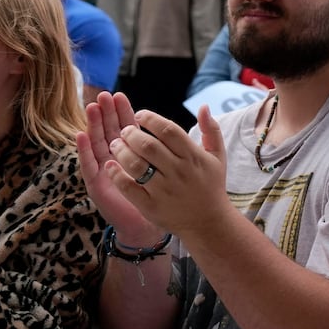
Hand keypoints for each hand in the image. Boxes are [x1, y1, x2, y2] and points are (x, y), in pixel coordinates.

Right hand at [77, 92, 162, 244]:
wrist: (146, 227)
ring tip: (92, 107)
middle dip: (107, 113)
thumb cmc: (161, 197)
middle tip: (104, 96)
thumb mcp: (170, 168)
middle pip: (109, 131)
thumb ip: (174, 144)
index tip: (121, 96)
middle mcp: (116, 159)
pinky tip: (81, 135)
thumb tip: (198, 113)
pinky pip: (88, 165)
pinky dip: (84, 150)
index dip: (123, 112)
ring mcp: (104, 170)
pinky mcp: (96, 185)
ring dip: (93, 125)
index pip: (127, 127)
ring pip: (97, 143)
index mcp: (133, 153)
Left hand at [101, 105, 229, 237]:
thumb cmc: (211, 185)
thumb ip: (211, 129)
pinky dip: (116, 174)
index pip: (168, 130)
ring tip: (115, 144)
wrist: (208, 222)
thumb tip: (203, 106)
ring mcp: (164, 190)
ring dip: (121, 151)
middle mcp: (178, 172)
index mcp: (193, 157)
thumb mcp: (217, 156)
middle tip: (124, 131)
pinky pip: (128, 187)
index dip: (150, 119)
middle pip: (148, 145)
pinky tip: (110, 165)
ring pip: (135, 165)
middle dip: (130, 133)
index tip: (139, 115)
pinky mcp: (151, 206)